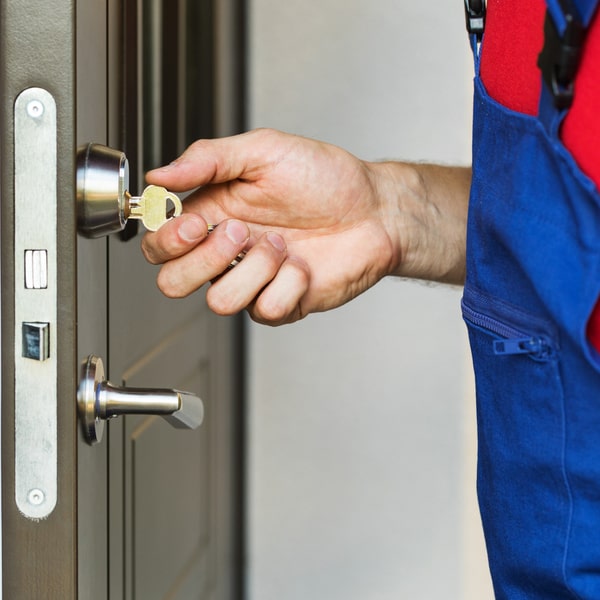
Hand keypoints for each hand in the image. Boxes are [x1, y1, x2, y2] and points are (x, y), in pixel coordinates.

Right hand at [141, 128, 401, 324]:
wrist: (374, 209)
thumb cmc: (326, 178)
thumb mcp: (264, 150)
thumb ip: (207, 159)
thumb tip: (158, 177)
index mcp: (214, 215)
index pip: (160, 244)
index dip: (168, 239)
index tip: (196, 221)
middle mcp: (227, 253)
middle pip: (173, 283)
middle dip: (204, 259)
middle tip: (240, 231)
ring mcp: (253, 281)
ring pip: (219, 301)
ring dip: (254, 269)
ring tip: (281, 245)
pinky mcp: (281, 303)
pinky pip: (265, 309)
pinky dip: (289, 284)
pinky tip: (303, 265)